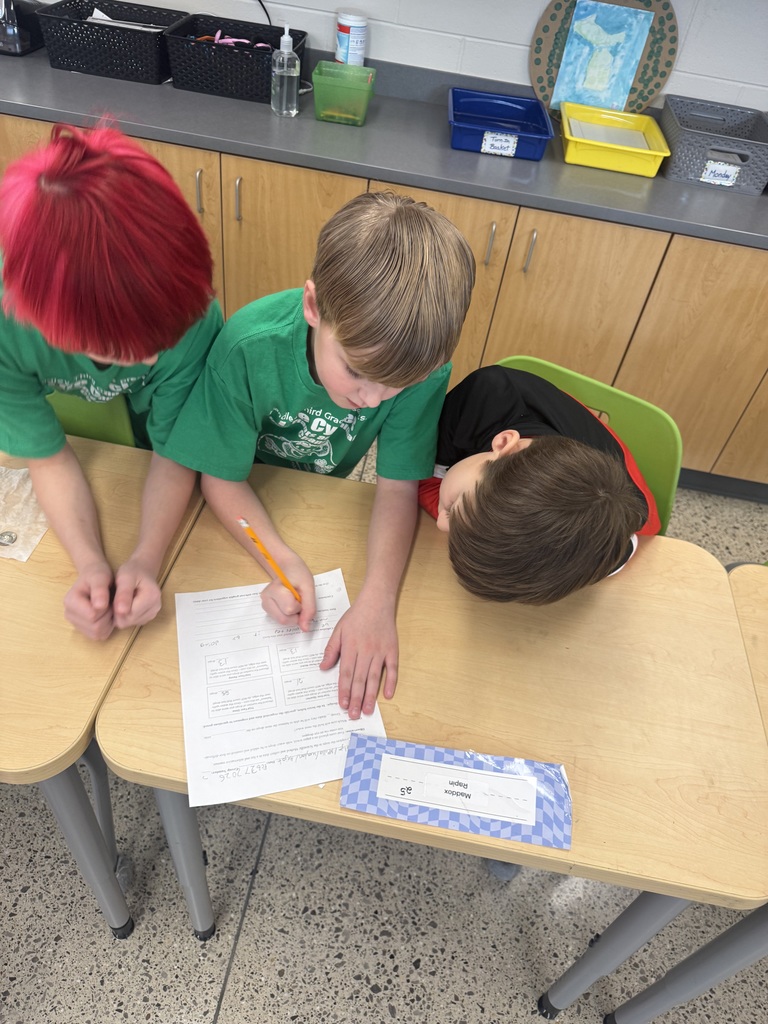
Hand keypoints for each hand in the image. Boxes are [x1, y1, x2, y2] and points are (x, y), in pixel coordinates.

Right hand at [63, 561, 115, 640]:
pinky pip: (100, 636)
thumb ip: (99, 590)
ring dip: (108, 621)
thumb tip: (99, 606)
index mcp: (70, 601)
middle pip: (96, 627)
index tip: (107, 596)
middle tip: (109, 602)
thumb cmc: (97, 575)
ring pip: (98, 634)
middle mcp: (69, 614)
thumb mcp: (101, 577)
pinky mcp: (84, 629)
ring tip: (108, 607)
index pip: (92, 616)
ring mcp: (75, 623)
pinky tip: (106, 614)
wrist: (95, 577)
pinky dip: (107, 627)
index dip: (105, 608)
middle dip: (107, 615)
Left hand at [112, 558, 162, 630]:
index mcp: (151, 597)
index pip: (127, 615)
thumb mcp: (124, 577)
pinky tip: (128, 603)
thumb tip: (121, 611)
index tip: (116, 595)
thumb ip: (123, 594)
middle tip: (118, 597)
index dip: (116, 607)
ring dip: (122, 613)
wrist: (142, 570)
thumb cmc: (133, 571)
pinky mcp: (149, 616)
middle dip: (119, 611)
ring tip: (123, 599)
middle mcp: (155, 608)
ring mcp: (153, 613)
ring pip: (129, 623)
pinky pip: (133, 622)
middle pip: (128, 621)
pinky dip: (127, 615)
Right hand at [260, 556, 315, 631]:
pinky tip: (288, 604)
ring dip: (292, 616)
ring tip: (294, 601)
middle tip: (299, 601)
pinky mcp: (266, 608)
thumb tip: (305, 629)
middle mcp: (266, 598)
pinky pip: (279, 619)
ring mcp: (264, 604)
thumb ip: (309, 609)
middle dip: (296, 614)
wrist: (288, 567)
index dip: (300, 606)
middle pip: (283, 620)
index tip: (301, 596)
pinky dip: (287, 615)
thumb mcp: (309, 588)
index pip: (289, 609)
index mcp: (275, 589)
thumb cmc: (298, 574)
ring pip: (281, 621)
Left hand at [320, 594, 397, 719]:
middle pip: (359, 679)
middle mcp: (365, 651)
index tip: (342, 704)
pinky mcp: (392, 650)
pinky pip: (392, 668)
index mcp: (350, 646)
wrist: (377, 601)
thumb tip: (323, 668)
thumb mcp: (338, 630)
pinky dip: (391, 682)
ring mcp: (380, 651)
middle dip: (356, 698)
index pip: (346, 673)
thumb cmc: (356, 616)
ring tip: (368, 711)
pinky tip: (387, 695)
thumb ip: (331, 649)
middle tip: (354, 715)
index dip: (344, 690)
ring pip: (374, 677)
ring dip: (371, 695)